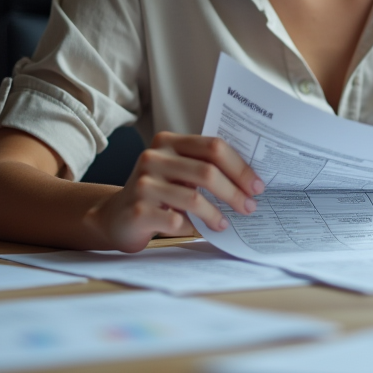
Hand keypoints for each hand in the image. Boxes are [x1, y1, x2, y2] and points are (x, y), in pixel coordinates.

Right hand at [86, 132, 263, 251]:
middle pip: (207, 172)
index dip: (239, 166)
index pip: (213, 146)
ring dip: (216, 214)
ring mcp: (143, 183)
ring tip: (225, 223)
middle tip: (249, 207)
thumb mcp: (177, 171)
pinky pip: (176, 220)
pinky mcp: (138, 210)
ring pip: (193, 198)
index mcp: (168, 142)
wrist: (116, 216)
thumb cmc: (157, 192)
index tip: (257, 185)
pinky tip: (198, 230)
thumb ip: (204, 166)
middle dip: (234, 192)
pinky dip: (192, 227)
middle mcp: (154, 157)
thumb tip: (249, 180)